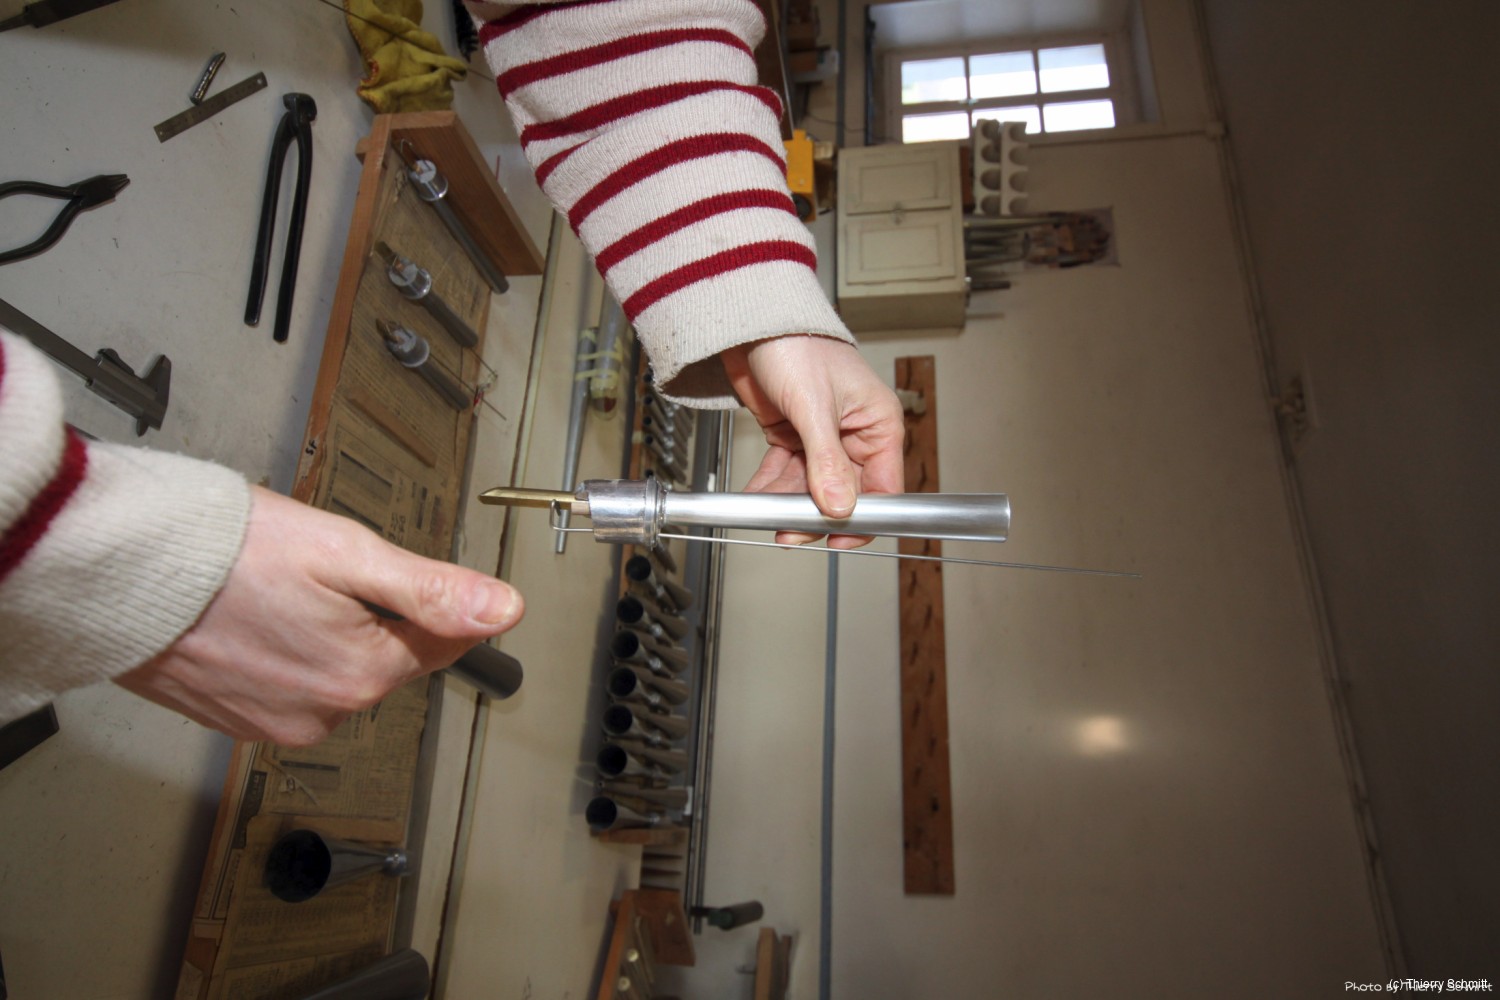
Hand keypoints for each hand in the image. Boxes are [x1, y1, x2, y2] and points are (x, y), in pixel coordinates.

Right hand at [116, 487, 523, 745]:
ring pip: (334, 666)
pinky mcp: (236, 719)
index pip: (442, 642)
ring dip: (321, 629)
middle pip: (384, 654)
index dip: (433, 599)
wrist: (120, 573)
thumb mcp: (347, 553)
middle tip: (316, 569)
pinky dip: (279, 648)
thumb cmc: (224, 554)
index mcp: (362, 674)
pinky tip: (249, 614)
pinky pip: (286, 681)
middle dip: (367, 610)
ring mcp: (277, 722)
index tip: (405, 574)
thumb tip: (506, 610)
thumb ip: (433, 590)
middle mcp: (324, 712)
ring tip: (274, 589)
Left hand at [722, 335, 904, 547]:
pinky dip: (770, 488)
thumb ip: (827, 460)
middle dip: (816, 514)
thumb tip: (840, 506)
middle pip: (844, 492)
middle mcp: (854, 434)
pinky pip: (785, 473)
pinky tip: (756, 500)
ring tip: (768, 518)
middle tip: (792, 532)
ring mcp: (822, 437)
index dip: (865, 516)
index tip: (840, 537)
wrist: (750, 322)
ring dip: (788, 505)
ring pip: (810, 487)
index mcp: (877, 423)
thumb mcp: (814, 406)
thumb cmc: (796, 344)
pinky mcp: (793, 435)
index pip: (883, 486)